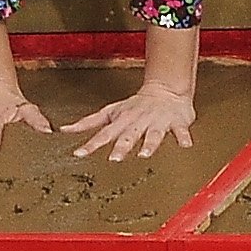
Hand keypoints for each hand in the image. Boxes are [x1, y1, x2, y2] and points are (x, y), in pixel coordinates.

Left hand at [65, 81, 197, 161]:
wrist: (165, 91)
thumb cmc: (135, 106)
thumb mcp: (110, 112)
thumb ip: (88, 122)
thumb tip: (64, 130)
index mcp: (122, 120)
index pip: (103, 134)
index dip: (91, 144)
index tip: (79, 154)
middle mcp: (138, 122)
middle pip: (129, 135)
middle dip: (122, 146)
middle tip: (114, 159)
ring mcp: (157, 122)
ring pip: (153, 134)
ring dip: (149, 144)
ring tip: (145, 154)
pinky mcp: (177, 123)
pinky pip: (181, 131)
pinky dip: (183, 137)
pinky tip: (185, 145)